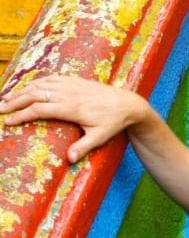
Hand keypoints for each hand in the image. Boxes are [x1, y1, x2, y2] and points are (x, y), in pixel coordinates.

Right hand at [0, 74, 145, 163]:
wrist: (127, 103)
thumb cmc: (112, 122)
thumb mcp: (99, 137)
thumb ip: (83, 147)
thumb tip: (69, 160)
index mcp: (71, 107)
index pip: (40, 110)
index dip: (21, 115)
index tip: (7, 121)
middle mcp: (69, 93)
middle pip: (35, 94)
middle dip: (15, 101)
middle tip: (0, 109)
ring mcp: (71, 84)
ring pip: (40, 84)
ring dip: (22, 90)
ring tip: (6, 98)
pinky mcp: (74, 80)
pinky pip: (51, 77)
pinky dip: (36, 81)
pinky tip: (27, 86)